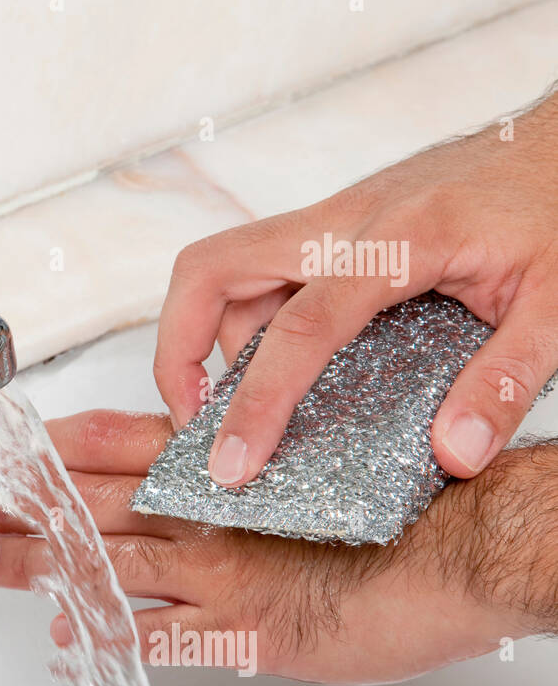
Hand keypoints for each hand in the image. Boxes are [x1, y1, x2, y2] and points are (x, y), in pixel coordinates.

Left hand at [0, 410, 550, 683]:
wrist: (456, 546)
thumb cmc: (388, 499)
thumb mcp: (299, 455)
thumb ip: (231, 462)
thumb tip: (175, 461)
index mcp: (218, 466)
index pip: (112, 445)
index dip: (51, 452)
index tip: (7, 457)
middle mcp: (208, 513)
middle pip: (91, 505)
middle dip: (24, 509)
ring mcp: (221, 572)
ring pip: (107, 565)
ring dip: (37, 566)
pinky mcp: (244, 630)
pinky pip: (159, 637)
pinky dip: (108, 636)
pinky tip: (69, 637)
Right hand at [153, 89, 557, 486]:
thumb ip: (509, 379)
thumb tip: (455, 452)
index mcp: (399, 239)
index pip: (300, 328)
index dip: (256, 403)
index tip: (232, 465)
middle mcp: (345, 221)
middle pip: (210, 270)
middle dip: (177, 348)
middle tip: (194, 421)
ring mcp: (333, 220)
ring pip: (226, 271)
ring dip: (213, 340)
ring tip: (242, 408)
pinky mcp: (335, 228)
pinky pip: (262, 273)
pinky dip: (247, 323)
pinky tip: (282, 368)